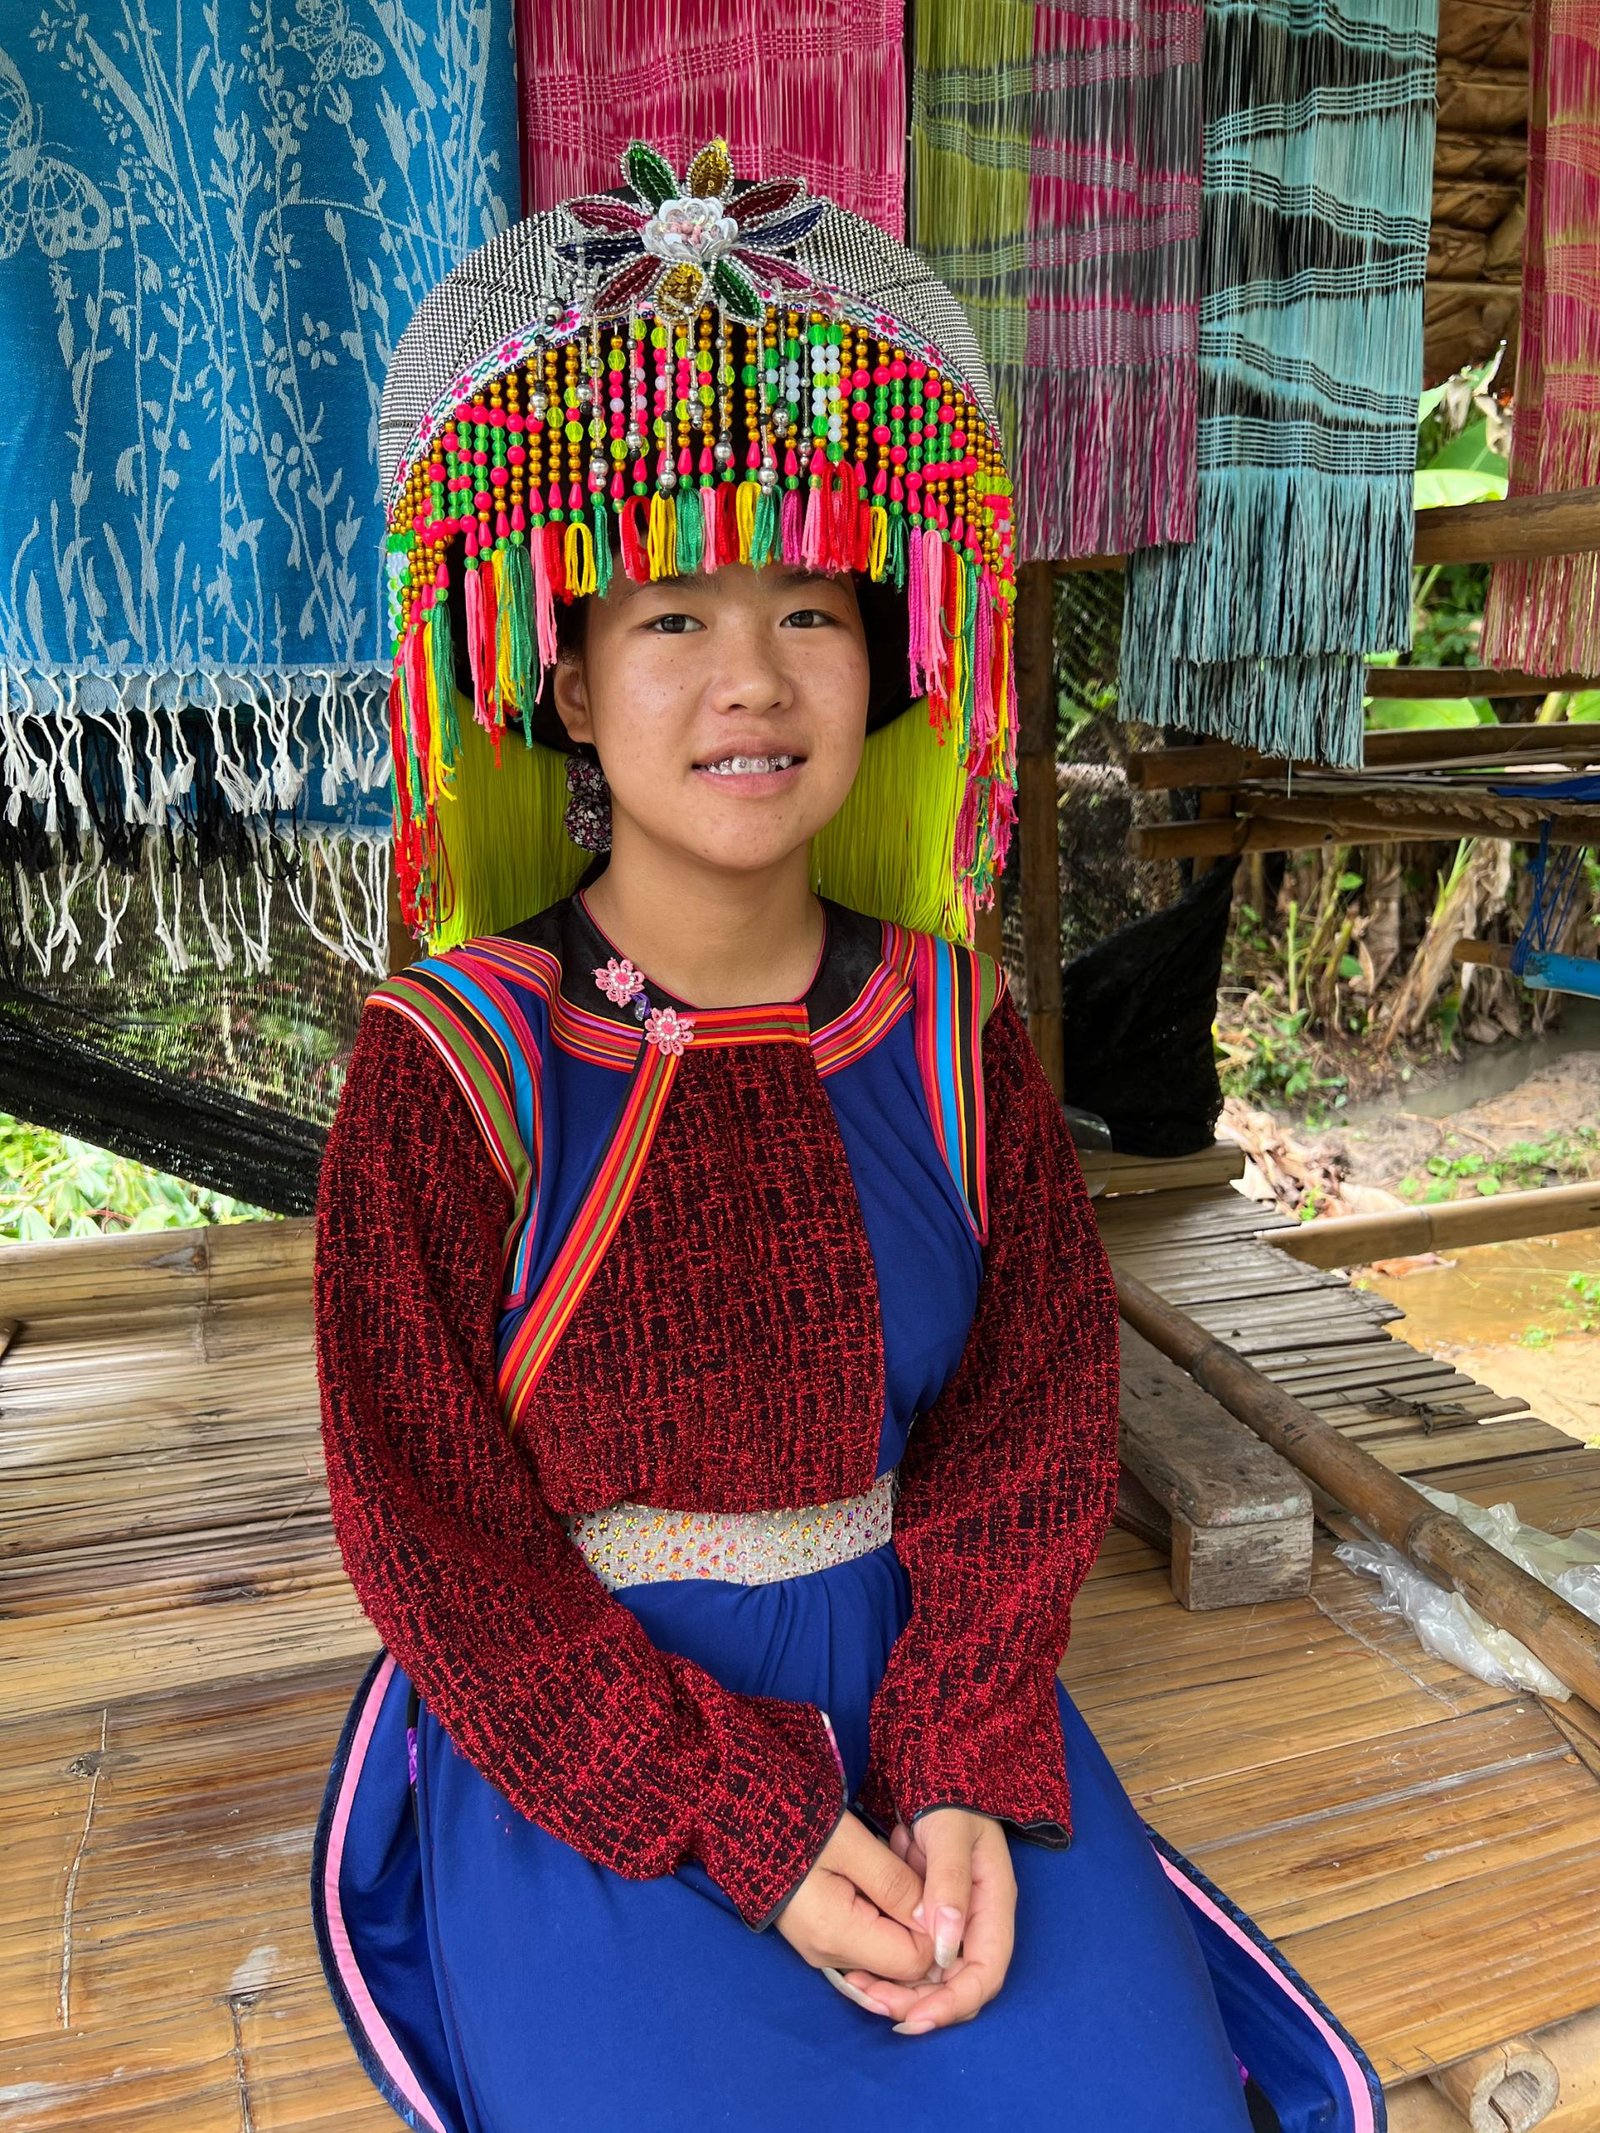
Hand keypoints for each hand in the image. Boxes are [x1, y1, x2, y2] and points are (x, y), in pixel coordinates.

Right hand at [773, 1810, 936, 1984]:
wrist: (747, 1815)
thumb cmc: (798, 1823)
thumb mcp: (853, 1844)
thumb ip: (897, 1884)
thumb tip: (938, 1923)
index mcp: (836, 1935)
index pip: (914, 1960)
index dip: (936, 1927)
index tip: (936, 1882)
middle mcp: (829, 1955)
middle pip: (901, 1963)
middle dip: (921, 1923)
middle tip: (918, 1869)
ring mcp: (823, 1950)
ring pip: (887, 1952)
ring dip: (903, 1916)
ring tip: (898, 1866)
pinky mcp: (821, 1937)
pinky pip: (868, 1941)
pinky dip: (884, 1916)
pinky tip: (882, 1879)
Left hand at [841, 1808, 1015, 2033]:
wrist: (934, 1775)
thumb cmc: (947, 1799)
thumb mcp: (949, 1832)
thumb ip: (949, 1883)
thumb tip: (944, 1947)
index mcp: (993, 1905)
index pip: (985, 1972)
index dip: (954, 2002)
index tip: (916, 2016)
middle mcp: (976, 1922)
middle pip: (957, 1983)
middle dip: (920, 2002)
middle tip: (876, 2004)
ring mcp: (952, 1922)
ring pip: (932, 1976)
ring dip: (901, 1990)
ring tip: (861, 1991)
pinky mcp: (927, 1918)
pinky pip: (912, 1955)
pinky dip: (889, 1968)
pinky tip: (860, 1971)